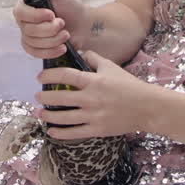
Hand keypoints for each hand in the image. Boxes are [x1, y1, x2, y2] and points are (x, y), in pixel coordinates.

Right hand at [11, 0, 86, 59]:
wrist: (84, 27)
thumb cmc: (72, 7)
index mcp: (27, 5)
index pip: (20, 12)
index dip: (35, 16)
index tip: (52, 14)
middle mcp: (24, 21)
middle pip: (28, 30)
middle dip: (49, 29)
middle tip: (63, 24)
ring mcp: (28, 36)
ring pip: (33, 43)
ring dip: (53, 40)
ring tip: (66, 35)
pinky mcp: (35, 49)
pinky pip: (35, 54)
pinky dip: (50, 52)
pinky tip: (62, 47)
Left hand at [35, 51, 151, 139]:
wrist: (147, 107)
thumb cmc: (130, 85)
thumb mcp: (112, 67)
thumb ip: (94, 59)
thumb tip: (81, 52)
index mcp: (93, 81)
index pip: (65, 76)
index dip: (50, 75)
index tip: (40, 77)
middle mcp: (91, 99)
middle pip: (60, 98)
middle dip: (45, 96)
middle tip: (37, 96)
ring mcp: (93, 116)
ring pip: (64, 117)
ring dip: (48, 115)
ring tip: (38, 112)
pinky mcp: (97, 130)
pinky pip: (74, 133)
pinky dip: (60, 133)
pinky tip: (50, 131)